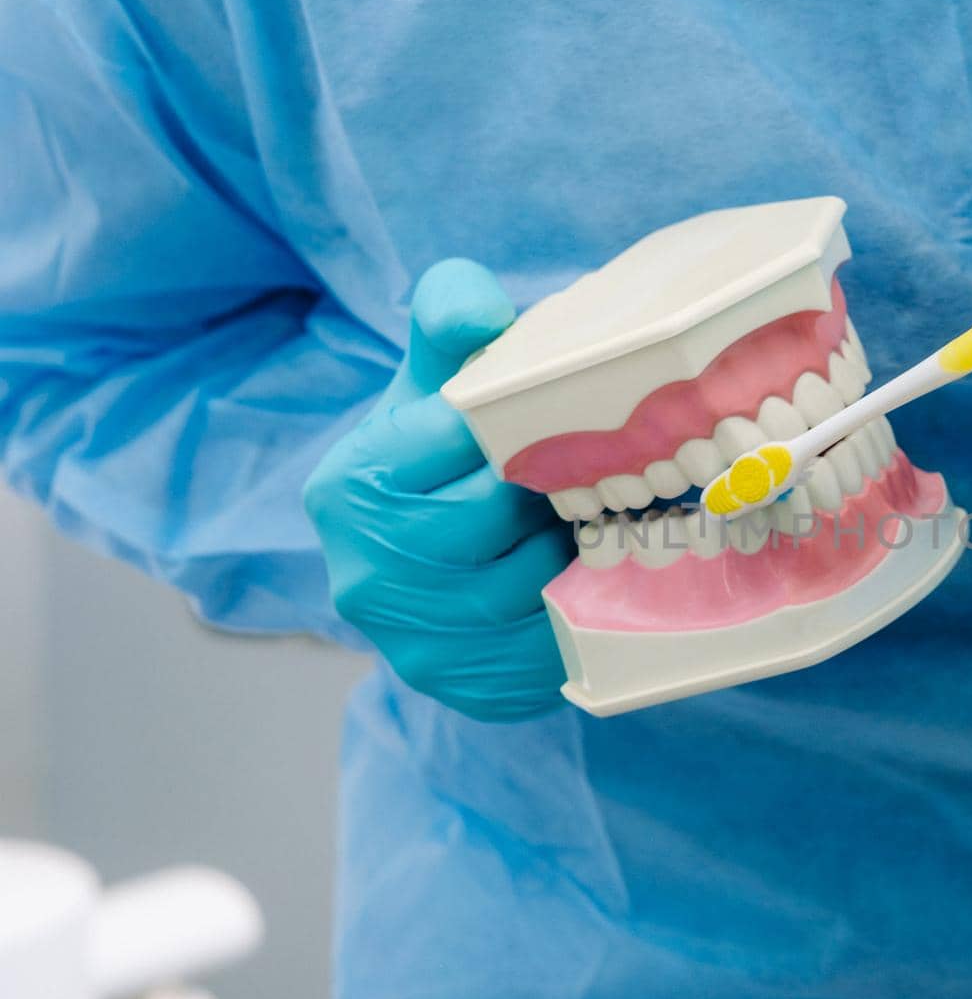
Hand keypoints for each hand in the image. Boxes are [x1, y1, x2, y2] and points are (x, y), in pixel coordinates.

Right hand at [305, 259, 571, 720]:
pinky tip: (594, 575)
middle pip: (498, 517)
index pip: (462, 438)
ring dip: (574, 546)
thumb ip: (450, 317)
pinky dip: (582, 609)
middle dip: (554, 486)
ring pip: (531, 583)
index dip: (525, 420)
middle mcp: (364, 574)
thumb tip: (483, 312)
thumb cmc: (442, 449)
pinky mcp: (462, 687)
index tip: (561, 412)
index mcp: (350, 486)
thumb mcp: (434, 375)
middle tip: (595, 466)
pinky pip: (549, 646)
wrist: (423, 554)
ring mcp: (410, 642)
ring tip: (593, 516)